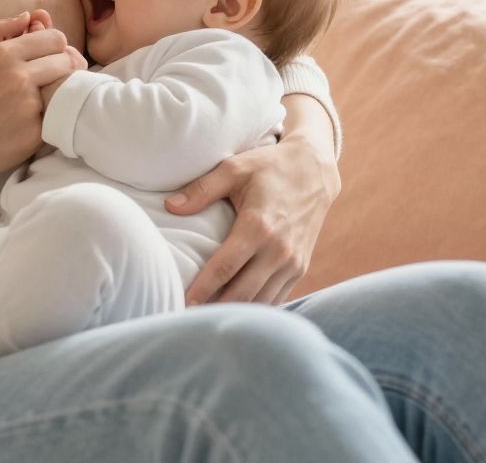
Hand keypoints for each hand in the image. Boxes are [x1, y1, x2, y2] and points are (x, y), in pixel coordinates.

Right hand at [0, 9, 86, 186]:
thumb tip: (28, 16)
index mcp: (3, 55)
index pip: (55, 38)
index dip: (55, 47)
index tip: (47, 57)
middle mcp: (20, 77)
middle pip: (67, 61)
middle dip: (62, 66)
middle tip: (49, 78)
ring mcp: (29, 106)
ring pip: (65, 88)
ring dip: (58, 90)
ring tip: (42, 97)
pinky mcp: (35, 133)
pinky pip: (56, 116)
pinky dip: (49, 116)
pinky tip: (31, 120)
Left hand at [167, 135, 340, 304]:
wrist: (315, 171)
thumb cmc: (270, 167)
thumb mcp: (235, 168)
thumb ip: (202, 189)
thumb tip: (170, 207)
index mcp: (258, 226)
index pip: (224, 268)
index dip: (201, 289)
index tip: (182, 303)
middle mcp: (278, 250)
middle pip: (241, 293)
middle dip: (214, 309)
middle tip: (188, 319)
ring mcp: (292, 262)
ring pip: (261, 302)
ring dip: (236, 313)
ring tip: (208, 319)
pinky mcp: (300, 268)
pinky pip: (276, 298)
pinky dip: (256, 308)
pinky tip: (236, 312)